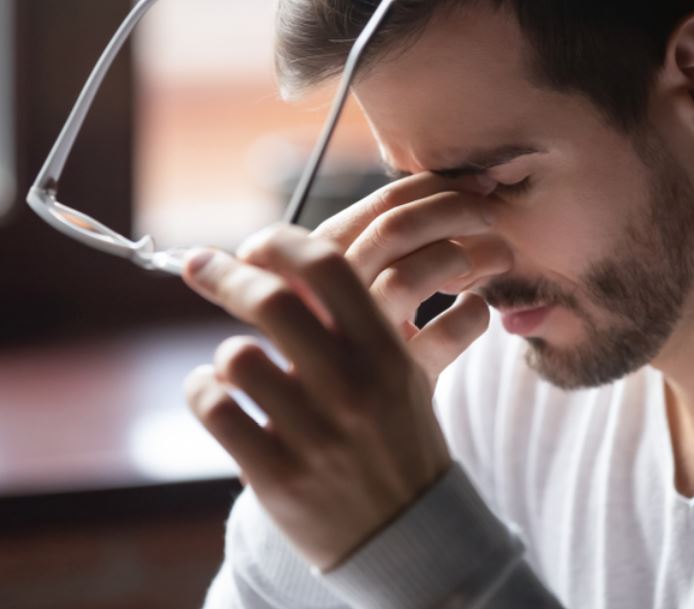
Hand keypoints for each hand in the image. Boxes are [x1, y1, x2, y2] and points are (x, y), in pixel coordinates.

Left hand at [182, 231, 451, 570]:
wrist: (411, 533)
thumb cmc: (398, 438)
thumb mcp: (397, 374)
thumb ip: (351, 324)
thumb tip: (280, 268)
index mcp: (386, 352)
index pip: (327, 267)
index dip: (280, 242)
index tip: (255, 245)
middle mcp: (352, 386)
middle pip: (270, 301)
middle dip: (224, 274)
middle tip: (199, 266)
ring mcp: (315, 434)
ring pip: (236, 357)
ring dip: (224, 353)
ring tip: (234, 365)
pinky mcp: (277, 477)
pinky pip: (215, 410)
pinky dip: (203, 391)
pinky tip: (216, 393)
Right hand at [302, 171, 511, 382]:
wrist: (352, 433)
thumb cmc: (356, 343)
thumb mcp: (359, 287)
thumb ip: (391, 243)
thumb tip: (472, 185)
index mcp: (315, 264)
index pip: (381, 206)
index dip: (438, 187)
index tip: (481, 182)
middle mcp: (323, 299)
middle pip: (395, 230)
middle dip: (455, 210)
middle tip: (492, 213)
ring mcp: (353, 342)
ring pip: (410, 277)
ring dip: (466, 256)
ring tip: (499, 257)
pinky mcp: (393, 383)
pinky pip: (444, 336)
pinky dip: (472, 316)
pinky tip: (477, 310)